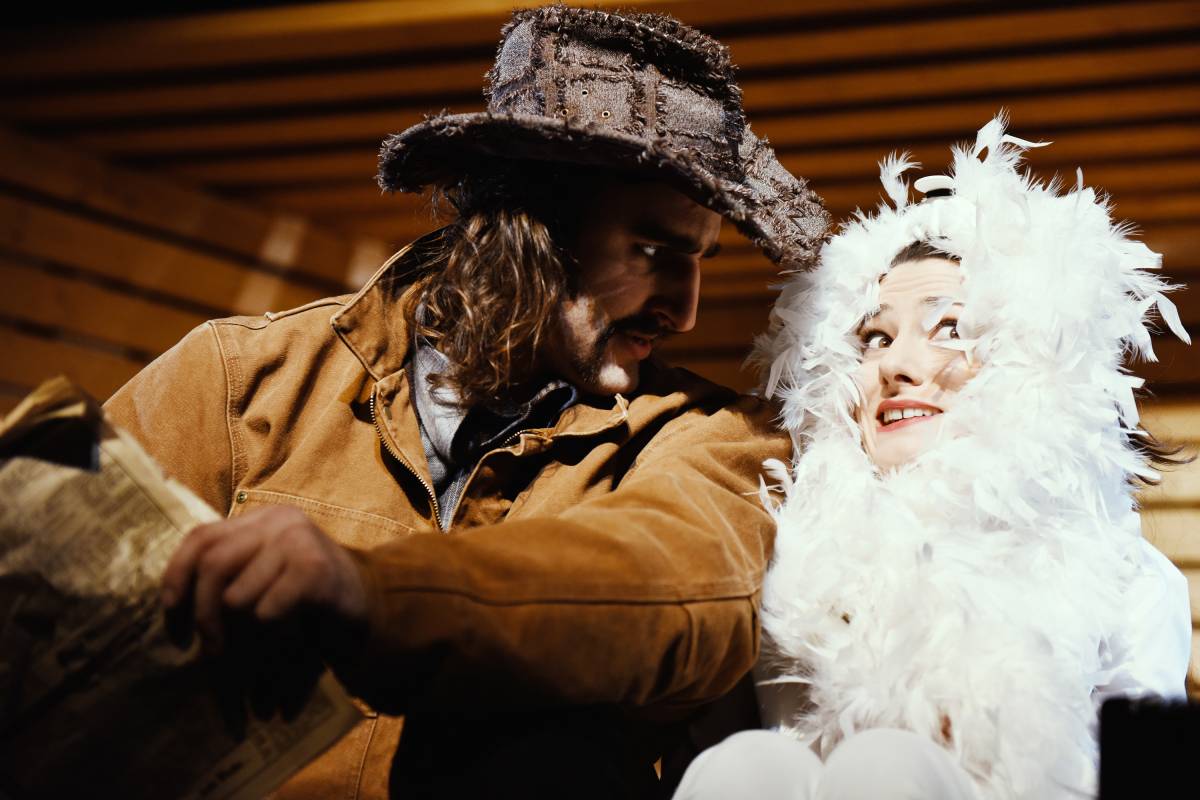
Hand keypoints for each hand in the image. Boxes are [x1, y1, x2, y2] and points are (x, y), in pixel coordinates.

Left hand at [160, 506, 368, 719]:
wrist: (374, 607)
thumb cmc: (312, 602)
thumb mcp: (267, 577)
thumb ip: (230, 575)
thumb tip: (170, 606)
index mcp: (261, 519)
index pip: (200, 538)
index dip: (176, 579)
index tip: (174, 621)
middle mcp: (279, 521)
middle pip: (213, 565)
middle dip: (203, 617)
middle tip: (211, 653)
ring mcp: (300, 541)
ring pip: (237, 596)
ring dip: (241, 637)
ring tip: (252, 658)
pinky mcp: (316, 570)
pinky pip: (268, 612)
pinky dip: (270, 637)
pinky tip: (287, 644)